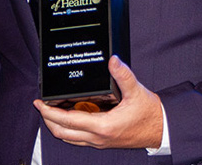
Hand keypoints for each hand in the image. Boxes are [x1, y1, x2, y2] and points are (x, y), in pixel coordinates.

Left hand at [33, 55, 163, 148]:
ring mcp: (99, 141)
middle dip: (48, 119)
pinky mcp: (102, 141)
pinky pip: (78, 138)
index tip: (39, 103)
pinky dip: (69, 129)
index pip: (67, 121)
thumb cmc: (149, 114)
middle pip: (62, 132)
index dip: (50, 112)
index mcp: (103, 126)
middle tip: (41, 105)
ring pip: (69, 137)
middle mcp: (98, 137)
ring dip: (57, 125)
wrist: (161, 130)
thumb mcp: (136, 91)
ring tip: (51, 110)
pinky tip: (70, 116)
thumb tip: (112, 60)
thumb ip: (123, 75)